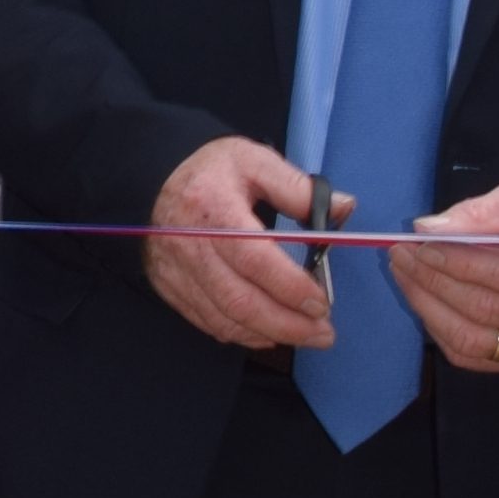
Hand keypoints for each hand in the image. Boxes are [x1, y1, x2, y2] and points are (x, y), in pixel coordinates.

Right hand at [145, 134, 341, 350]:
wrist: (153, 178)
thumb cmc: (211, 169)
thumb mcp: (256, 161)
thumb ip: (299, 188)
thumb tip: (345, 209)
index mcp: (214, 209)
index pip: (254, 258)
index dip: (290, 287)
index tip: (322, 302)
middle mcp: (190, 246)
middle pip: (240, 300)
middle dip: (288, 325)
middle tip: (324, 334)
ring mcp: (177, 272)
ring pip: (225, 319)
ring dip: (268, 334)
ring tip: (304, 335)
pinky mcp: (170, 288)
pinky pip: (207, 322)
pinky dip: (241, 334)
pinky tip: (268, 333)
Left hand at [398, 175, 498, 376]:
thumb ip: (483, 212)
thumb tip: (428, 229)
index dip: (461, 264)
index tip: (423, 245)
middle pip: (487, 309)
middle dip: (434, 281)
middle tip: (401, 254)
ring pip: (474, 340)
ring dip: (429, 308)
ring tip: (404, 275)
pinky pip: (472, 356)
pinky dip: (440, 331)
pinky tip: (424, 301)